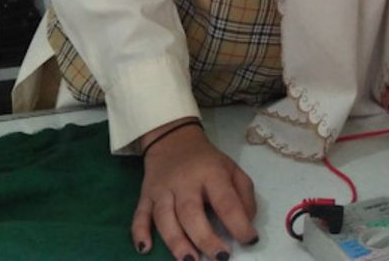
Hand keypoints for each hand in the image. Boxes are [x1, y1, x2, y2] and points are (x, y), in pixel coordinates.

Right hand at [132, 120, 257, 258]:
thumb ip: (244, 196)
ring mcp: (162, 189)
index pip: (225, 200)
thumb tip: (246, 224)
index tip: (249, 240)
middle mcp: (184, 181)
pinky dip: (140, 232)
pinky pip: (139, 214)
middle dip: (205, 238)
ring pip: (165, 217)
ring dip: (176, 241)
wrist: (173, 140)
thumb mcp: (232, 170)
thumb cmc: (207, 162)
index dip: (238, 222)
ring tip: (190, 260)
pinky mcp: (145, 195)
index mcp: (211, 173)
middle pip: (191, 212)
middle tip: (220, 258)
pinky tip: (144, 248)